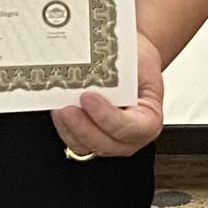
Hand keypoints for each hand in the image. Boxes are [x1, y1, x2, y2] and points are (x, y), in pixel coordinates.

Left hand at [50, 32, 164, 158]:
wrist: (131, 62)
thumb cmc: (136, 62)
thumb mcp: (135, 60)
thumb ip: (119, 71)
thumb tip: (95, 66)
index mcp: (149, 119)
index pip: (131, 128)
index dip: (107, 117)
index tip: (88, 98)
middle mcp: (132, 136)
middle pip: (107, 144)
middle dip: (84, 128)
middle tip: (68, 108)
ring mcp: (111, 140)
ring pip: (88, 147)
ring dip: (71, 130)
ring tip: (59, 109)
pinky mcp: (92, 138)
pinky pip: (77, 142)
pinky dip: (65, 129)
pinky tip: (58, 112)